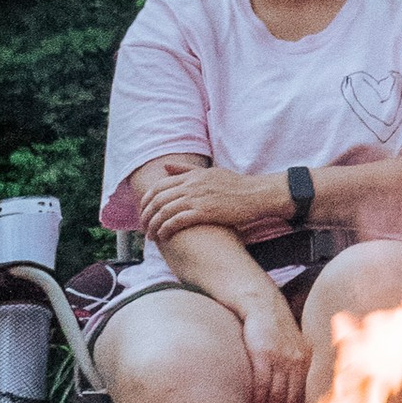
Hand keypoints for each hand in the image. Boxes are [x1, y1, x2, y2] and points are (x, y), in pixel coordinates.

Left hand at [137, 164, 287, 241]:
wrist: (258, 194)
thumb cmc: (236, 185)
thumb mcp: (210, 172)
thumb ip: (186, 170)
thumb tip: (165, 166)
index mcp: (191, 176)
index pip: (158, 186)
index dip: (146, 200)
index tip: (144, 212)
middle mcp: (191, 185)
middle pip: (157, 199)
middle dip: (146, 215)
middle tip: (144, 227)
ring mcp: (197, 198)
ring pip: (164, 211)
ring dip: (154, 225)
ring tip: (151, 236)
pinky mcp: (205, 211)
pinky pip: (177, 221)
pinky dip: (166, 229)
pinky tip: (164, 236)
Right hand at [235, 298, 309, 402]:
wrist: (261, 305)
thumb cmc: (275, 331)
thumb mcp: (293, 348)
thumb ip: (295, 369)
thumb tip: (293, 395)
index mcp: (306, 362)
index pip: (306, 397)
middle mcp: (297, 361)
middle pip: (293, 400)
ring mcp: (280, 358)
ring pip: (278, 395)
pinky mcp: (262, 354)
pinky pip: (262, 383)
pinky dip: (260, 401)